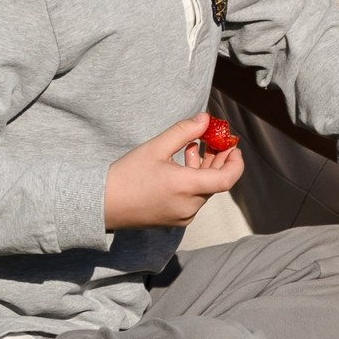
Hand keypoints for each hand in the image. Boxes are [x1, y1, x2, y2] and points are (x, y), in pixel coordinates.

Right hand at [104, 114, 246, 233]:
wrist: (102, 204)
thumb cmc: (127, 175)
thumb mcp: (156, 147)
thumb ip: (184, 131)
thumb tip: (205, 119)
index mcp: (187, 189)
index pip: (227, 180)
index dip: (236, 162)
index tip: (234, 145)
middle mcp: (188, 206)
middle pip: (216, 182)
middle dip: (219, 159)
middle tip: (216, 139)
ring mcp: (181, 216)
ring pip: (204, 190)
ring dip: (204, 168)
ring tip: (193, 147)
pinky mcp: (172, 219)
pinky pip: (192, 199)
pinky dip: (193, 180)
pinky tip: (182, 163)